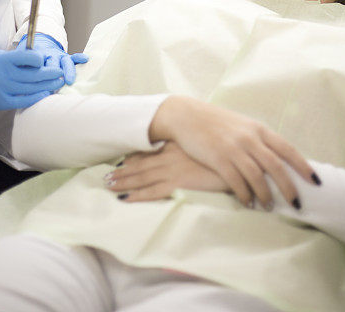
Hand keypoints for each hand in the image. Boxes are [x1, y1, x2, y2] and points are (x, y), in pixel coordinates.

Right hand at [0, 48, 65, 110]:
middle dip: (50, 73)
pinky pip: (22, 101)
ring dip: (47, 85)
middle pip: (33, 74)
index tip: (43, 60)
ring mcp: (2, 90)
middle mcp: (3, 75)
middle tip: (61, 72)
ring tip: (58, 82)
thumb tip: (34, 56)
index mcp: (2, 60)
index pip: (28, 57)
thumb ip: (13, 57)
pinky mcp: (0, 102)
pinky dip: (35, 97)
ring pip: (30, 88)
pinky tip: (45, 93)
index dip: (39, 59)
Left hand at [18, 33, 87, 83]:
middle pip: (53, 63)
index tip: (40, 83)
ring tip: (69, 81)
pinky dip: (79, 57)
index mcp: (38, 56)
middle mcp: (50, 55)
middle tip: (56, 82)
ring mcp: (60, 56)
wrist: (38, 44)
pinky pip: (74, 57)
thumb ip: (23, 72)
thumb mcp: (22, 62)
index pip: (39, 63)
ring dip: (68, 70)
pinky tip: (85, 59)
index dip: (40, 72)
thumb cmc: (28, 60)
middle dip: (54, 72)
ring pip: (65, 61)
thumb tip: (21, 91)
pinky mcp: (66, 58)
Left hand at [104, 141, 227, 201]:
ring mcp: (172, 169)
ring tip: (108, 185)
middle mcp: (170, 156)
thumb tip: (189, 151)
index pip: (150, 151)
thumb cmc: (225, 154)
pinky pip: (152, 192)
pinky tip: (125, 199)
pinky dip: (137, 195)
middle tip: (106, 176)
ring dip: (124, 181)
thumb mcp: (207, 145)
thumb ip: (195, 147)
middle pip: (140, 164)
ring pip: (141, 177)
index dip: (134, 156)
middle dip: (123, 171)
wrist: (237, 160)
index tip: (122, 160)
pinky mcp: (177, 183)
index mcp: (176, 146)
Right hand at [149, 96, 319, 208]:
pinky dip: (245, 196)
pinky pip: (236, 182)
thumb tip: (278, 160)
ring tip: (269, 206)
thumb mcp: (242, 125)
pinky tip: (248, 203)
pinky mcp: (218, 158)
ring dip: (265, 196)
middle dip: (289, 188)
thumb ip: (259, 140)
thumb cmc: (216, 122)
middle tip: (297, 204)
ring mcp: (233, 148)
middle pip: (276, 167)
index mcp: (258, 129)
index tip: (316, 181)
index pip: (287, 149)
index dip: (303, 166)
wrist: (187, 115)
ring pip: (257, 177)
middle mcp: (249, 138)